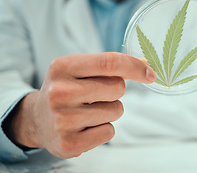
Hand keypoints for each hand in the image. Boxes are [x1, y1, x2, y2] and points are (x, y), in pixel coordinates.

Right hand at [11, 52, 155, 158]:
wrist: (37, 119)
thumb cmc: (66, 89)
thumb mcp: (79, 69)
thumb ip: (109, 66)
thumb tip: (146, 67)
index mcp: (62, 67)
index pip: (109, 63)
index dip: (135, 67)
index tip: (150, 73)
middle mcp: (59, 92)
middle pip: (118, 88)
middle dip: (116, 91)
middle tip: (96, 94)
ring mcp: (62, 120)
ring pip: (116, 111)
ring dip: (110, 110)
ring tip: (88, 111)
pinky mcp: (68, 144)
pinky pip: (109, 132)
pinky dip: (103, 129)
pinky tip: (85, 126)